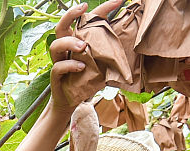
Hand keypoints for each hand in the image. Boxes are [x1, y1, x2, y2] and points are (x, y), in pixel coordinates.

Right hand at [48, 0, 122, 114]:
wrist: (71, 101)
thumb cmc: (86, 80)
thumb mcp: (101, 63)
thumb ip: (109, 52)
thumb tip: (133, 41)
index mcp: (77, 42)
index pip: (85, 21)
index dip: (101, 9)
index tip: (117, 0)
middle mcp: (65, 49)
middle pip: (61, 26)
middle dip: (70, 14)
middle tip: (83, 8)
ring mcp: (59, 61)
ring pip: (56, 45)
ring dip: (69, 42)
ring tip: (83, 47)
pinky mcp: (56, 77)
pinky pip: (58, 67)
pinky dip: (69, 65)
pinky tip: (81, 67)